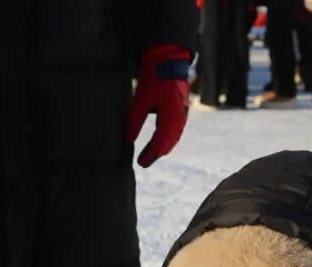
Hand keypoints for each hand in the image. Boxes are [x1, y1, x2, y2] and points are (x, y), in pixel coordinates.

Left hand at [126, 44, 190, 167]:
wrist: (169, 57)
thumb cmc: (154, 77)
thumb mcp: (141, 99)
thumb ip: (134, 121)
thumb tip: (129, 140)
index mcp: (171, 118)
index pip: (160, 143)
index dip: (151, 155)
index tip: (141, 163)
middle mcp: (180, 117)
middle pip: (169, 142)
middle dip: (157, 153)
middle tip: (145, 161)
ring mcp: (182, 112)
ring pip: (173, 136)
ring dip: (162, 145)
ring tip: (151, 152)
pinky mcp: (181, 106)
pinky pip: (175, 128)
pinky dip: (167, 136)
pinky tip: (159, 137)